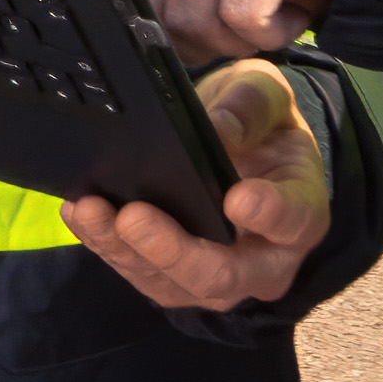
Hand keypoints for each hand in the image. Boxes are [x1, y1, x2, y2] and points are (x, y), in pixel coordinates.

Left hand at [64, 59, 328, 316]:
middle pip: (222, 275)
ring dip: (125, 252)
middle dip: (173, 250)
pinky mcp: (173, 278)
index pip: (292, 220)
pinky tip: (81, 214)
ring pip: (171, 285)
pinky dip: (105, 246)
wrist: (243, 150)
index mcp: (301, 213)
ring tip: (91, 211)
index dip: (268, 213)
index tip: (238, 197)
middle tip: (134, 216)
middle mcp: (263, 261)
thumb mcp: (267, 96)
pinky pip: (138, 273)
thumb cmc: (261, 125)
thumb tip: (218, 132)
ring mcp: (216, 278)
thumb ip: (251, 108)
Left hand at [104, 0, 339, 64]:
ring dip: (241, 37)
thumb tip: (125, 18)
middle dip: (198, 35)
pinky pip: (242, 14)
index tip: (146, 14)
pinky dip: (271, 33)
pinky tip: (292, 12)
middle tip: (242, 24)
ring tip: (273, 12)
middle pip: (154, 2)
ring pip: (197, 14)